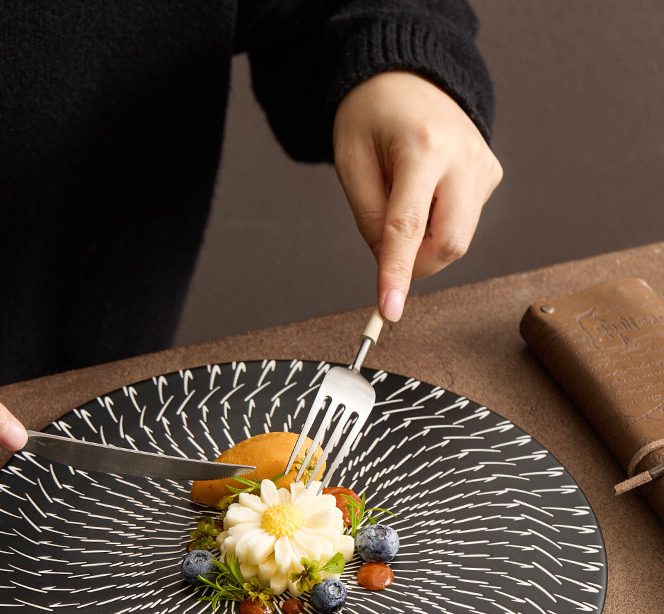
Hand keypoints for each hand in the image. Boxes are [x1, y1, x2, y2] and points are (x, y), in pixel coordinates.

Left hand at [333, 71, 502, 320]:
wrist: (407, 75)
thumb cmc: (372, 114)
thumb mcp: (351, 162)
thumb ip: (369, 218)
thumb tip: (389, 263)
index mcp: (422, 147)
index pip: (408, 227)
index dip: (397, 274)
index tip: (389, 309)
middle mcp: (463, 155)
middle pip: (450, 243)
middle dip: (418, 264)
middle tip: (390, 254)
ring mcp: (483, 164)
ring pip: (459, 238)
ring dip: (426, 241)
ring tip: (404, 199)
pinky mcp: (491, 173)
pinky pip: (464, 222)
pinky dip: (439, 223)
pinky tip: (425, 192)